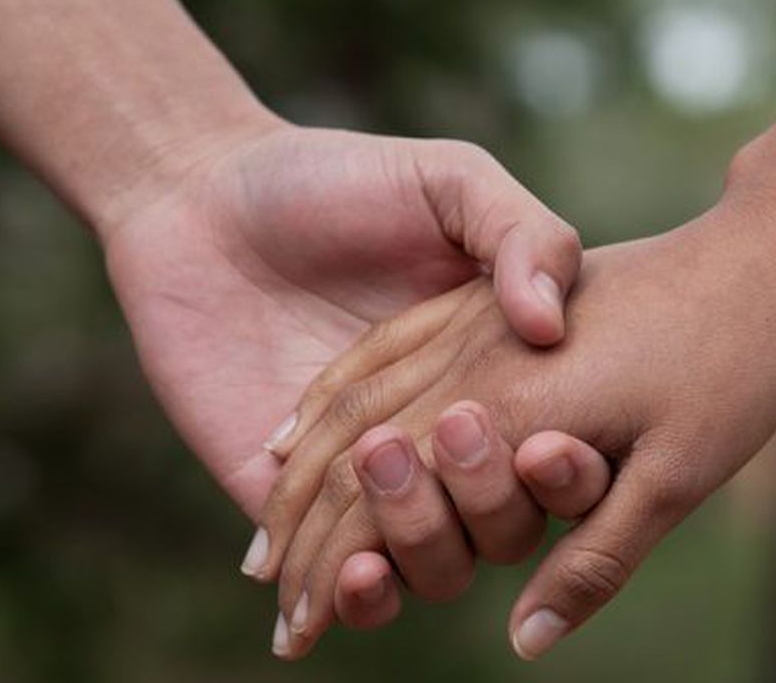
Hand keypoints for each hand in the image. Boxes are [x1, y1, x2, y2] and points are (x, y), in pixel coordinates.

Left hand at [97, 119, 582, 616]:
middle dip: (488, 501)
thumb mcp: (452, 180)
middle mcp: (448, 439)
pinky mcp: (296, 507)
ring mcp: (375, 479)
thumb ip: (523, 232)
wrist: (204, 198)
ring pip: (436, 567)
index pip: (563, 458)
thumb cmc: (339, 179)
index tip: (551, 442)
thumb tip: (549, 326)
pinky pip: (346, 586)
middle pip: (507, 526)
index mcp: (503, 375)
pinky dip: (356, 596)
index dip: (571, 471)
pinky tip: (341, 568)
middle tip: (451, 430)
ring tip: (382, 473)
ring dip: (424, 546)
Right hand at [258, 202, 775, 658]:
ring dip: (303, 472)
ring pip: (356, 401)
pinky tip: (304, 419)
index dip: (334, 574)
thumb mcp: (682, 477)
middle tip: (274, 599)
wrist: (766, 248)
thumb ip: (597, 556)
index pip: (386, 506)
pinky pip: (385, 347)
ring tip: (267, 532)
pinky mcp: (490, 296)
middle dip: (306, 536)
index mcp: (508, 413)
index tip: (295, 634)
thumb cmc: (737, 362)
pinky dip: (332, 395)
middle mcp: (475, 366)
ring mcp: (478, 323)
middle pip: (356, 459)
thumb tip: (527, 641)